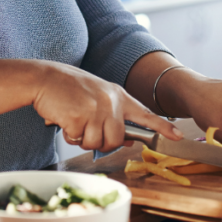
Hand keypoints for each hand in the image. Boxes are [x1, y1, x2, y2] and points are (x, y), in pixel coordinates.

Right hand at [33, 63, 182, 151]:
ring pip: (98, 143)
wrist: (44, 78)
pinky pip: (78, 140)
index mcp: (117, 95)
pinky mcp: (79, 117)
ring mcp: (95, 109)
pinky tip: (64, 119)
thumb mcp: (97, 96)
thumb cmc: (68, 89)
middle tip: (86, 129)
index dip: (162, 127)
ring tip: (74, 121)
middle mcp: (110, 101)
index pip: (145, 114)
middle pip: (117, 139)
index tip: (178, 137)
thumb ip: (114, 115)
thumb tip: (129, 140)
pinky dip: (69, 135)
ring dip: (83, 139)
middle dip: (102, 141)